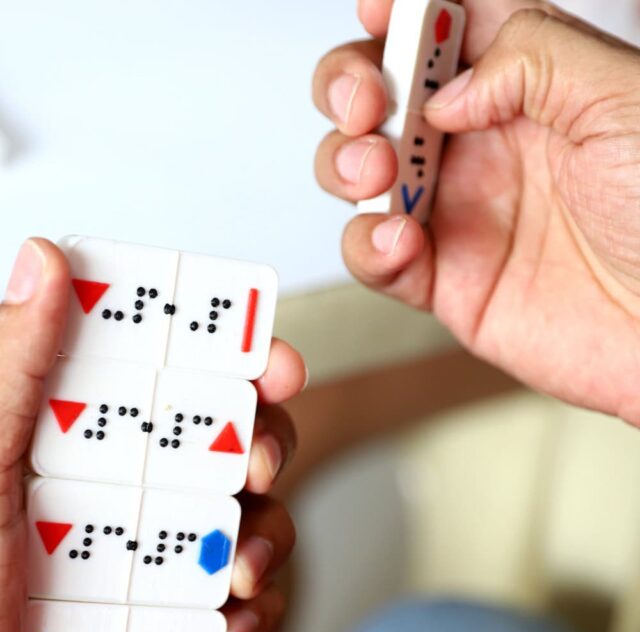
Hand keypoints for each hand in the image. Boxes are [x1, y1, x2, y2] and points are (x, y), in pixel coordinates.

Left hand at [0, 239, 305, 631]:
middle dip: (253, 435)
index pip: (137, 370)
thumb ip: (5, 378)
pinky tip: (225, 623)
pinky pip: (232, 606)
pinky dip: (247, 609)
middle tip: (258, 450)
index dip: (202, 346)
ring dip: (260, 528)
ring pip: (234, 518)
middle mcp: (97, 501)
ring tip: (235, 561)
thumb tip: (39, 266)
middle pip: (205, 438)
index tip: (250, 340)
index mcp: (46, 448)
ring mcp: (131, 570)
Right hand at [314, 0, 639, 424]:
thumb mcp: (625, 101)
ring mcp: (459, 211)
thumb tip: (450, 91)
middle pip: (385, 92)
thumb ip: (533, 60)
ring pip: (359, 169)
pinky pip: (373, 254)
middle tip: (370, 102)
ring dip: (345, 161)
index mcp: (534, 86)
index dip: (402, 11)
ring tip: (375, 172)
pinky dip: (367, 243)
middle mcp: (487, 143)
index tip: (378, 10)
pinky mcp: (444, 279)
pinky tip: (398, 238)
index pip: (449, 27)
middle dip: (352, 86)